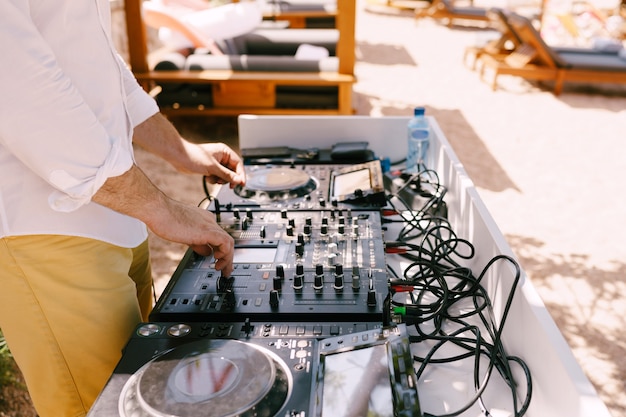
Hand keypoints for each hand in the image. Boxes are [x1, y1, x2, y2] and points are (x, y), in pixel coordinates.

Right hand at [93, 165, 235, 275]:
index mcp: (204, 220)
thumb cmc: (165, 218)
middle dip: (227, 257)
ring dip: (227, 258)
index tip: (218, 260)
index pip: (219, 237)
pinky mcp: (207, 230)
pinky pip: (225, 243)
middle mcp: (209, 221)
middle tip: (224, 269)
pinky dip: (225, 254)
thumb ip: (197, 242)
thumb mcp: (185, 234)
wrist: (158, 210)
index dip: (221, 251)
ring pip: (228, 242)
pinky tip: (218, 261)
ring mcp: (209, 225)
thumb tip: (205, 251)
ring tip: (222, 269)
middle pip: (226, 240)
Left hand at [179, 141, 245, 188]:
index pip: (238, 164)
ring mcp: (216, 163)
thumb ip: (227, 175)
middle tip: (229, 185)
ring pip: (225, 175)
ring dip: (220, 179)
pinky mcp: (210, 168)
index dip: (241, 175)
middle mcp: (221, 157)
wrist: (179, 157)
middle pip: (232, 171)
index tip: (242, 184)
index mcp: (225, 152)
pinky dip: (213, 179)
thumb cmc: (193, 156)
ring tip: (213, 178)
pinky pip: (217, 177)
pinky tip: (207, 177)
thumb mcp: (213, 167)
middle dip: (228, 178)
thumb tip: (238, 180)